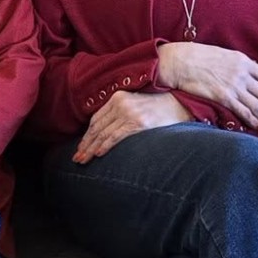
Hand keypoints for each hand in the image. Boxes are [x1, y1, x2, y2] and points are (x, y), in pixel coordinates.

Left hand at [74, 91, 190, 163]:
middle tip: (77, 158)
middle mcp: (121, 103)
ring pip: (104, 133)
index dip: (86, 135)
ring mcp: (129, 113)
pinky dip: (105, 146)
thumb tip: (104, 133)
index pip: (96, 119)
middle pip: (97, 127)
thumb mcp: (135, 104)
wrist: (180, 104)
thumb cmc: (159, 107)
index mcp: (118, 97)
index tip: (80, 147)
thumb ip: (120, 113)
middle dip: (85, 144)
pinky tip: (98, 154)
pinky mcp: (138, 123)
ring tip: (83, 160)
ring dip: (91, 149)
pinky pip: (116, 136)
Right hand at [156, 42, 257, 130]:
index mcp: (244, 61)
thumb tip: (250, 75)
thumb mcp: (225, 54)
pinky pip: (242, 111)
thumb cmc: (200, 56)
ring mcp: (233, 85)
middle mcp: (242, 73)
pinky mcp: (223, 96)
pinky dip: (252, 120)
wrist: (182, 61)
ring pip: (257, 105)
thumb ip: (239, 65)